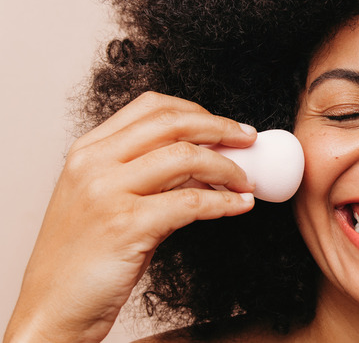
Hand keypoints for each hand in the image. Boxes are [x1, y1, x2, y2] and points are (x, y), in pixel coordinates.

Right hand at [5, 92, 256, 342]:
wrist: (53, 307)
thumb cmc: (85, 257)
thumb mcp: (106, 200)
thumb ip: (147, 175)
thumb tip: (207, 162)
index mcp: (88, 150)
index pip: (151, 107)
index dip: (198, 111)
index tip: (226, 126)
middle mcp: (94, 163)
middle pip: (173, 123)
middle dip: (221, 128)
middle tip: (249, 140)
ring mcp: (107, 193)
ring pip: (186, 158)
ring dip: (229, 167)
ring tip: (246, 181)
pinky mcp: (125, 225)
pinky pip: (191, 202)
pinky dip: (224, 202)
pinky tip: (240, 206)